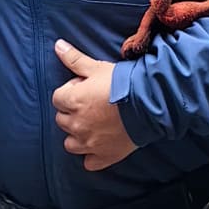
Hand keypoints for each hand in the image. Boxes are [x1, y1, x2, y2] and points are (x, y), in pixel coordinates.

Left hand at [51, 40, 136, 171]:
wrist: (151, 103)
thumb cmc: (123, 83)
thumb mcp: (97, 67)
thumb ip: (74, 58)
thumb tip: (57, 45)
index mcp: (73, 101)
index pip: (57, 98)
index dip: (70, 92)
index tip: (84, 88)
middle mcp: (77, 124)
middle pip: (62, 120)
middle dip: (73, 113)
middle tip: (92, 105)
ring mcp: (90, 143)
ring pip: (71, 144)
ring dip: (78, 135)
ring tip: (94, 125)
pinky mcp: (104, 156)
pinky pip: (89, 163)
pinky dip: (92, 156)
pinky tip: (100, 147)